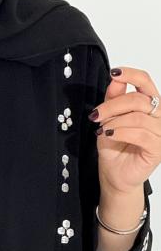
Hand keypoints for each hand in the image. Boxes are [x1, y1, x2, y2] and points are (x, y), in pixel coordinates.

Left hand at [89, 65, 160, 196]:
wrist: (114, 177)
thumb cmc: (114, 149)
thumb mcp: (108, 120)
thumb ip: (113, 100)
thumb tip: (115, 79)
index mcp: (149, 106)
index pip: (146, 82)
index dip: (131, 75)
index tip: (114, 73)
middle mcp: (159, 117)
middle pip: (139, 99)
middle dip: (113, 105)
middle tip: (96, 115)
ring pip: (138, 117)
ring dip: (115, 122)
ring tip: (102, 130)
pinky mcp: (158, 149)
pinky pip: (140, 134)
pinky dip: (121, 133)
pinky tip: (109, 135)